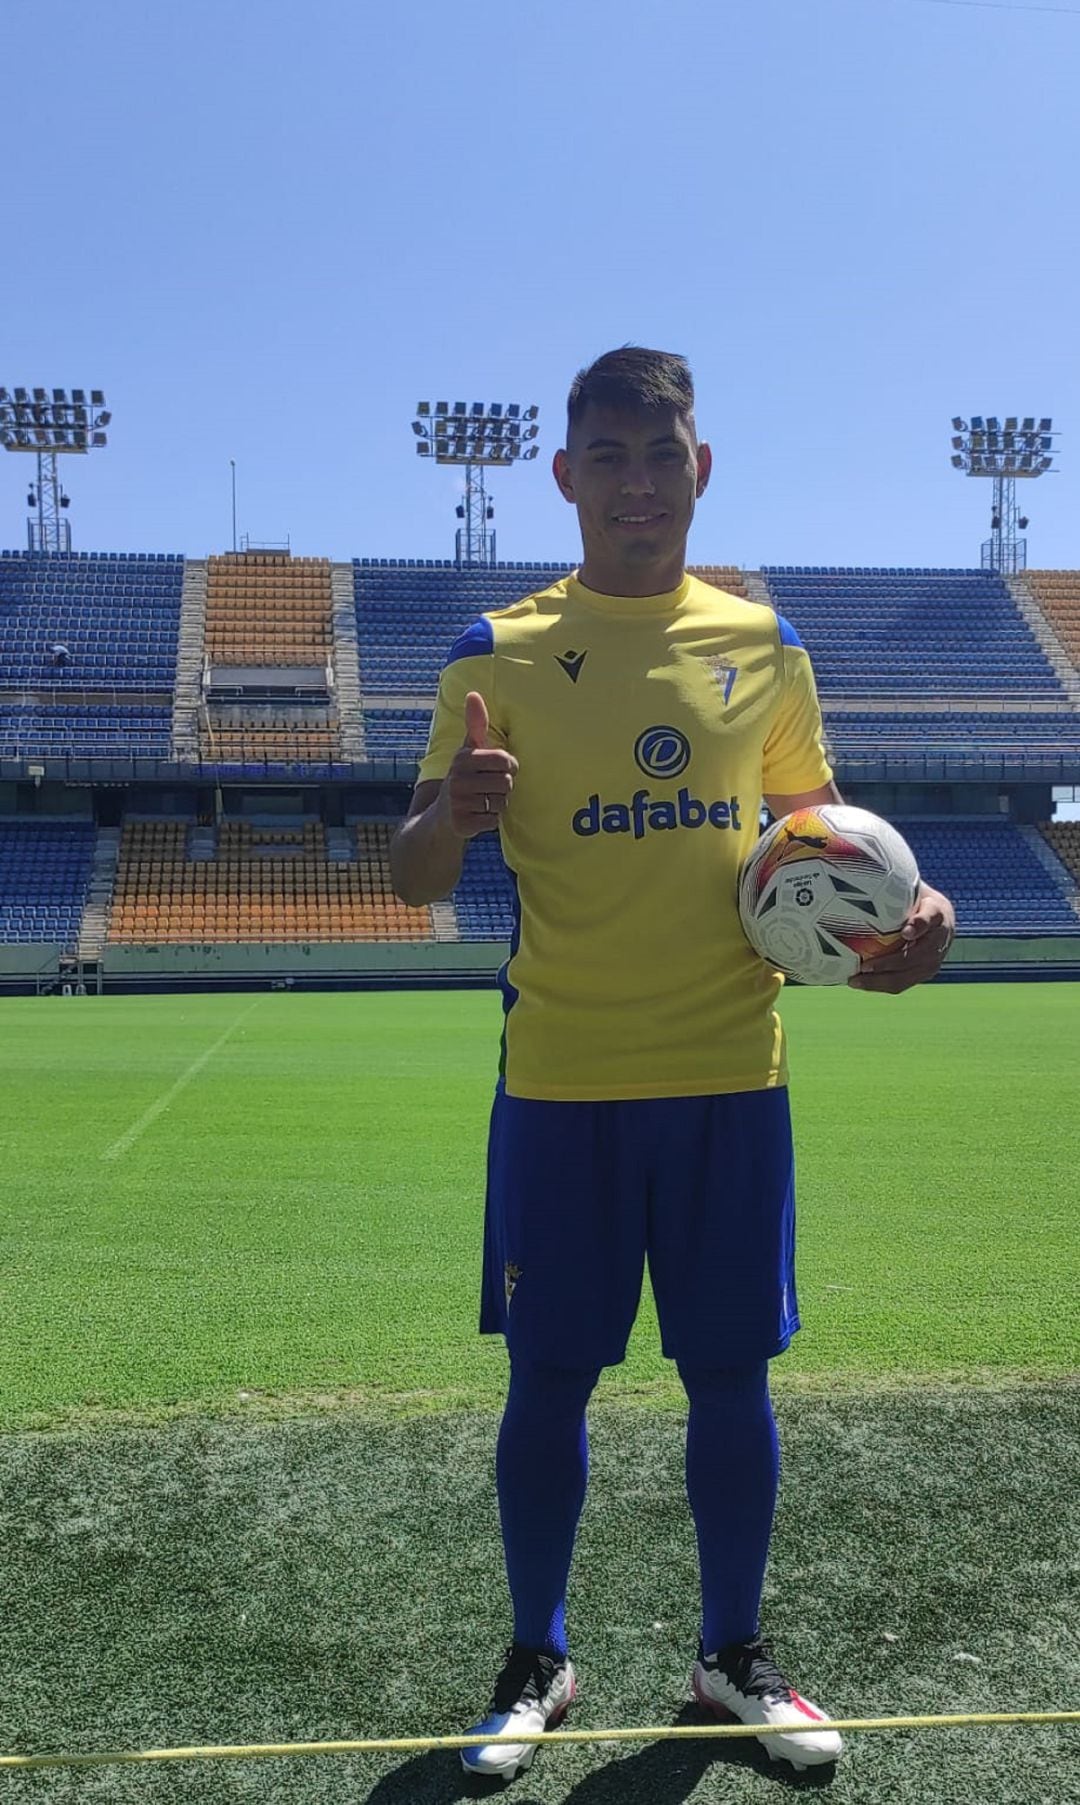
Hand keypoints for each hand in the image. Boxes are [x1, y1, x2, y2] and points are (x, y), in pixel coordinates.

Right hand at [438, 692, 518, 838]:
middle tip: (488, 788)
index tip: (501, 769)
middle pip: (506, 783)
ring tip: (481, 801)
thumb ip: (475, 724)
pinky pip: (493, 821)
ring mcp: (457, 803)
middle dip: (502, 788)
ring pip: (500, 803)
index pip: (505, 760)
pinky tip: (477, 815)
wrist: (441, 816)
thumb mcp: (467, 751)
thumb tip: (473, 693)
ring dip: (496, 805)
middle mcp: (457, 779)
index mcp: (463, 758)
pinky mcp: (461, 824)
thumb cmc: (464, 778)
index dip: (510, 767)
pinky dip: (489, 820)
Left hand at [848, 881, 955, 994]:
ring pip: (907, 977)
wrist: (939, 918)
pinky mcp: (923, 974)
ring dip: (879, 981)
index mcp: (937, 914)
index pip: (929, 919)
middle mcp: (940, 941)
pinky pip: (901, 984)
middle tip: (863, 966)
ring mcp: (933, 961)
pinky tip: (859, 983)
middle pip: (915, 957)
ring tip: (854, 980)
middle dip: (888, 964)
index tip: (906, 932)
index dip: (919, 926)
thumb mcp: (910, 889)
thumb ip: (895, 888)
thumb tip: (863, 880)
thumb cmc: (915, 899)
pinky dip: (879, 985)